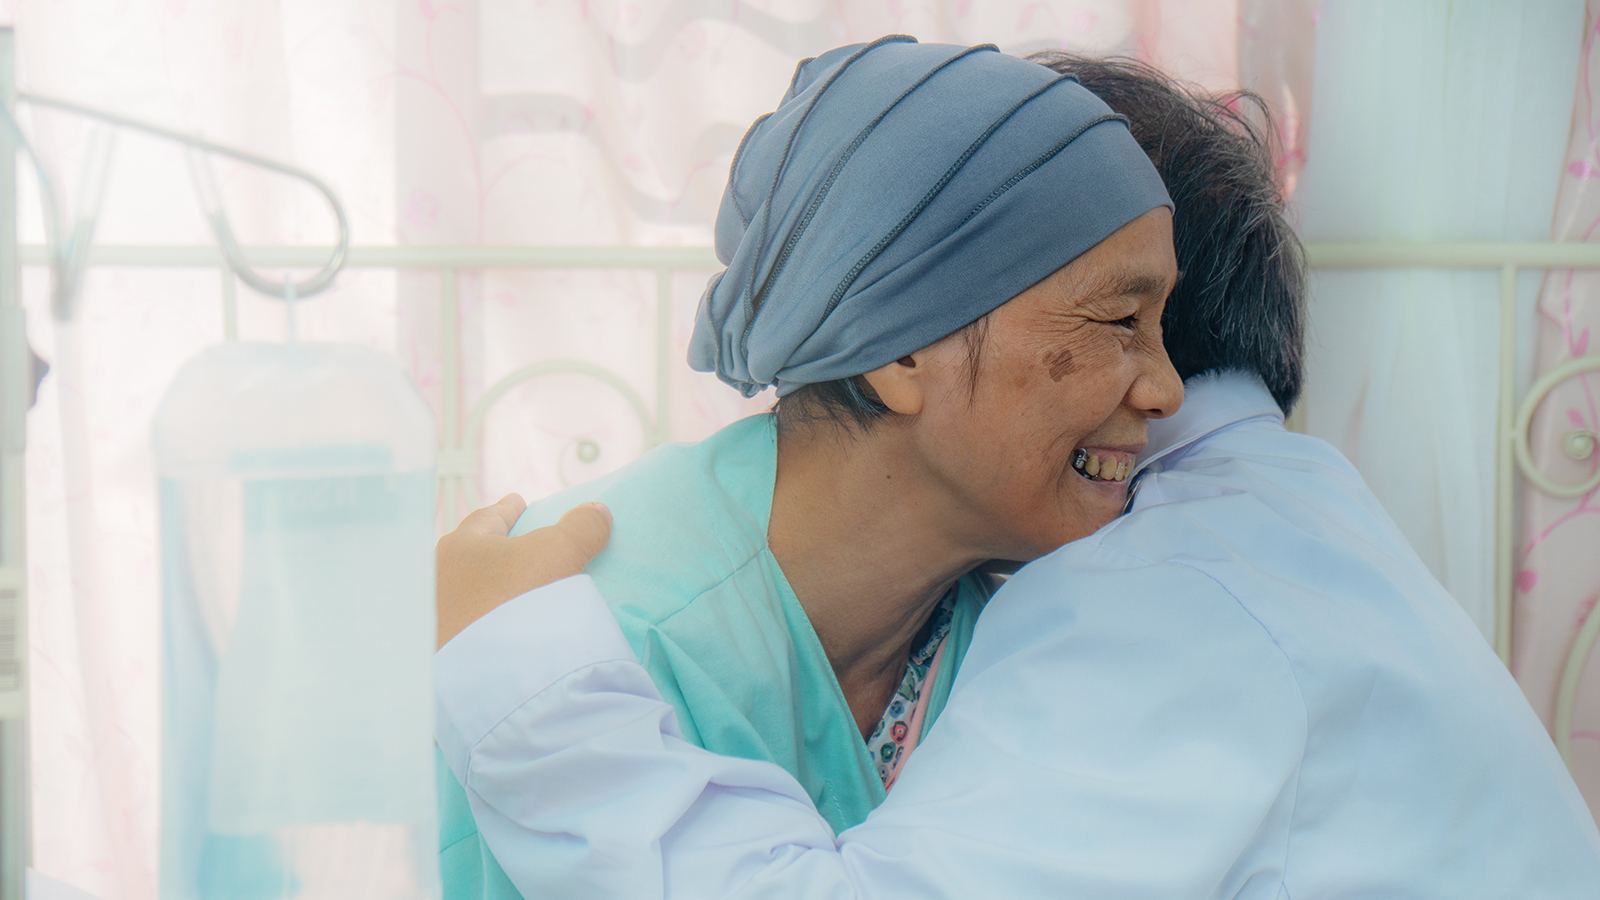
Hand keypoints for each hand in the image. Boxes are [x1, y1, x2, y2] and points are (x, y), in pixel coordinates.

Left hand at [436, 494, 612, 648]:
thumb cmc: (516, 599)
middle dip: (491, 547)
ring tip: (509, 590)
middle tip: (513, 544)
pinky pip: (467, 623)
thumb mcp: (557, 554)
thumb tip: (597, 510)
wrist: (488, 677)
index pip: (487, 517)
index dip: (507, 509)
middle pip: (470, 553)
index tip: (517, 502)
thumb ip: (580, 528)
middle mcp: (438, 579)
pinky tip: (500, 628)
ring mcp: (437, 619)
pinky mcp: (444, 652)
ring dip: (486, 587)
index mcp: (460, 547)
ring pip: (465, 590)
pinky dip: (484, 619)